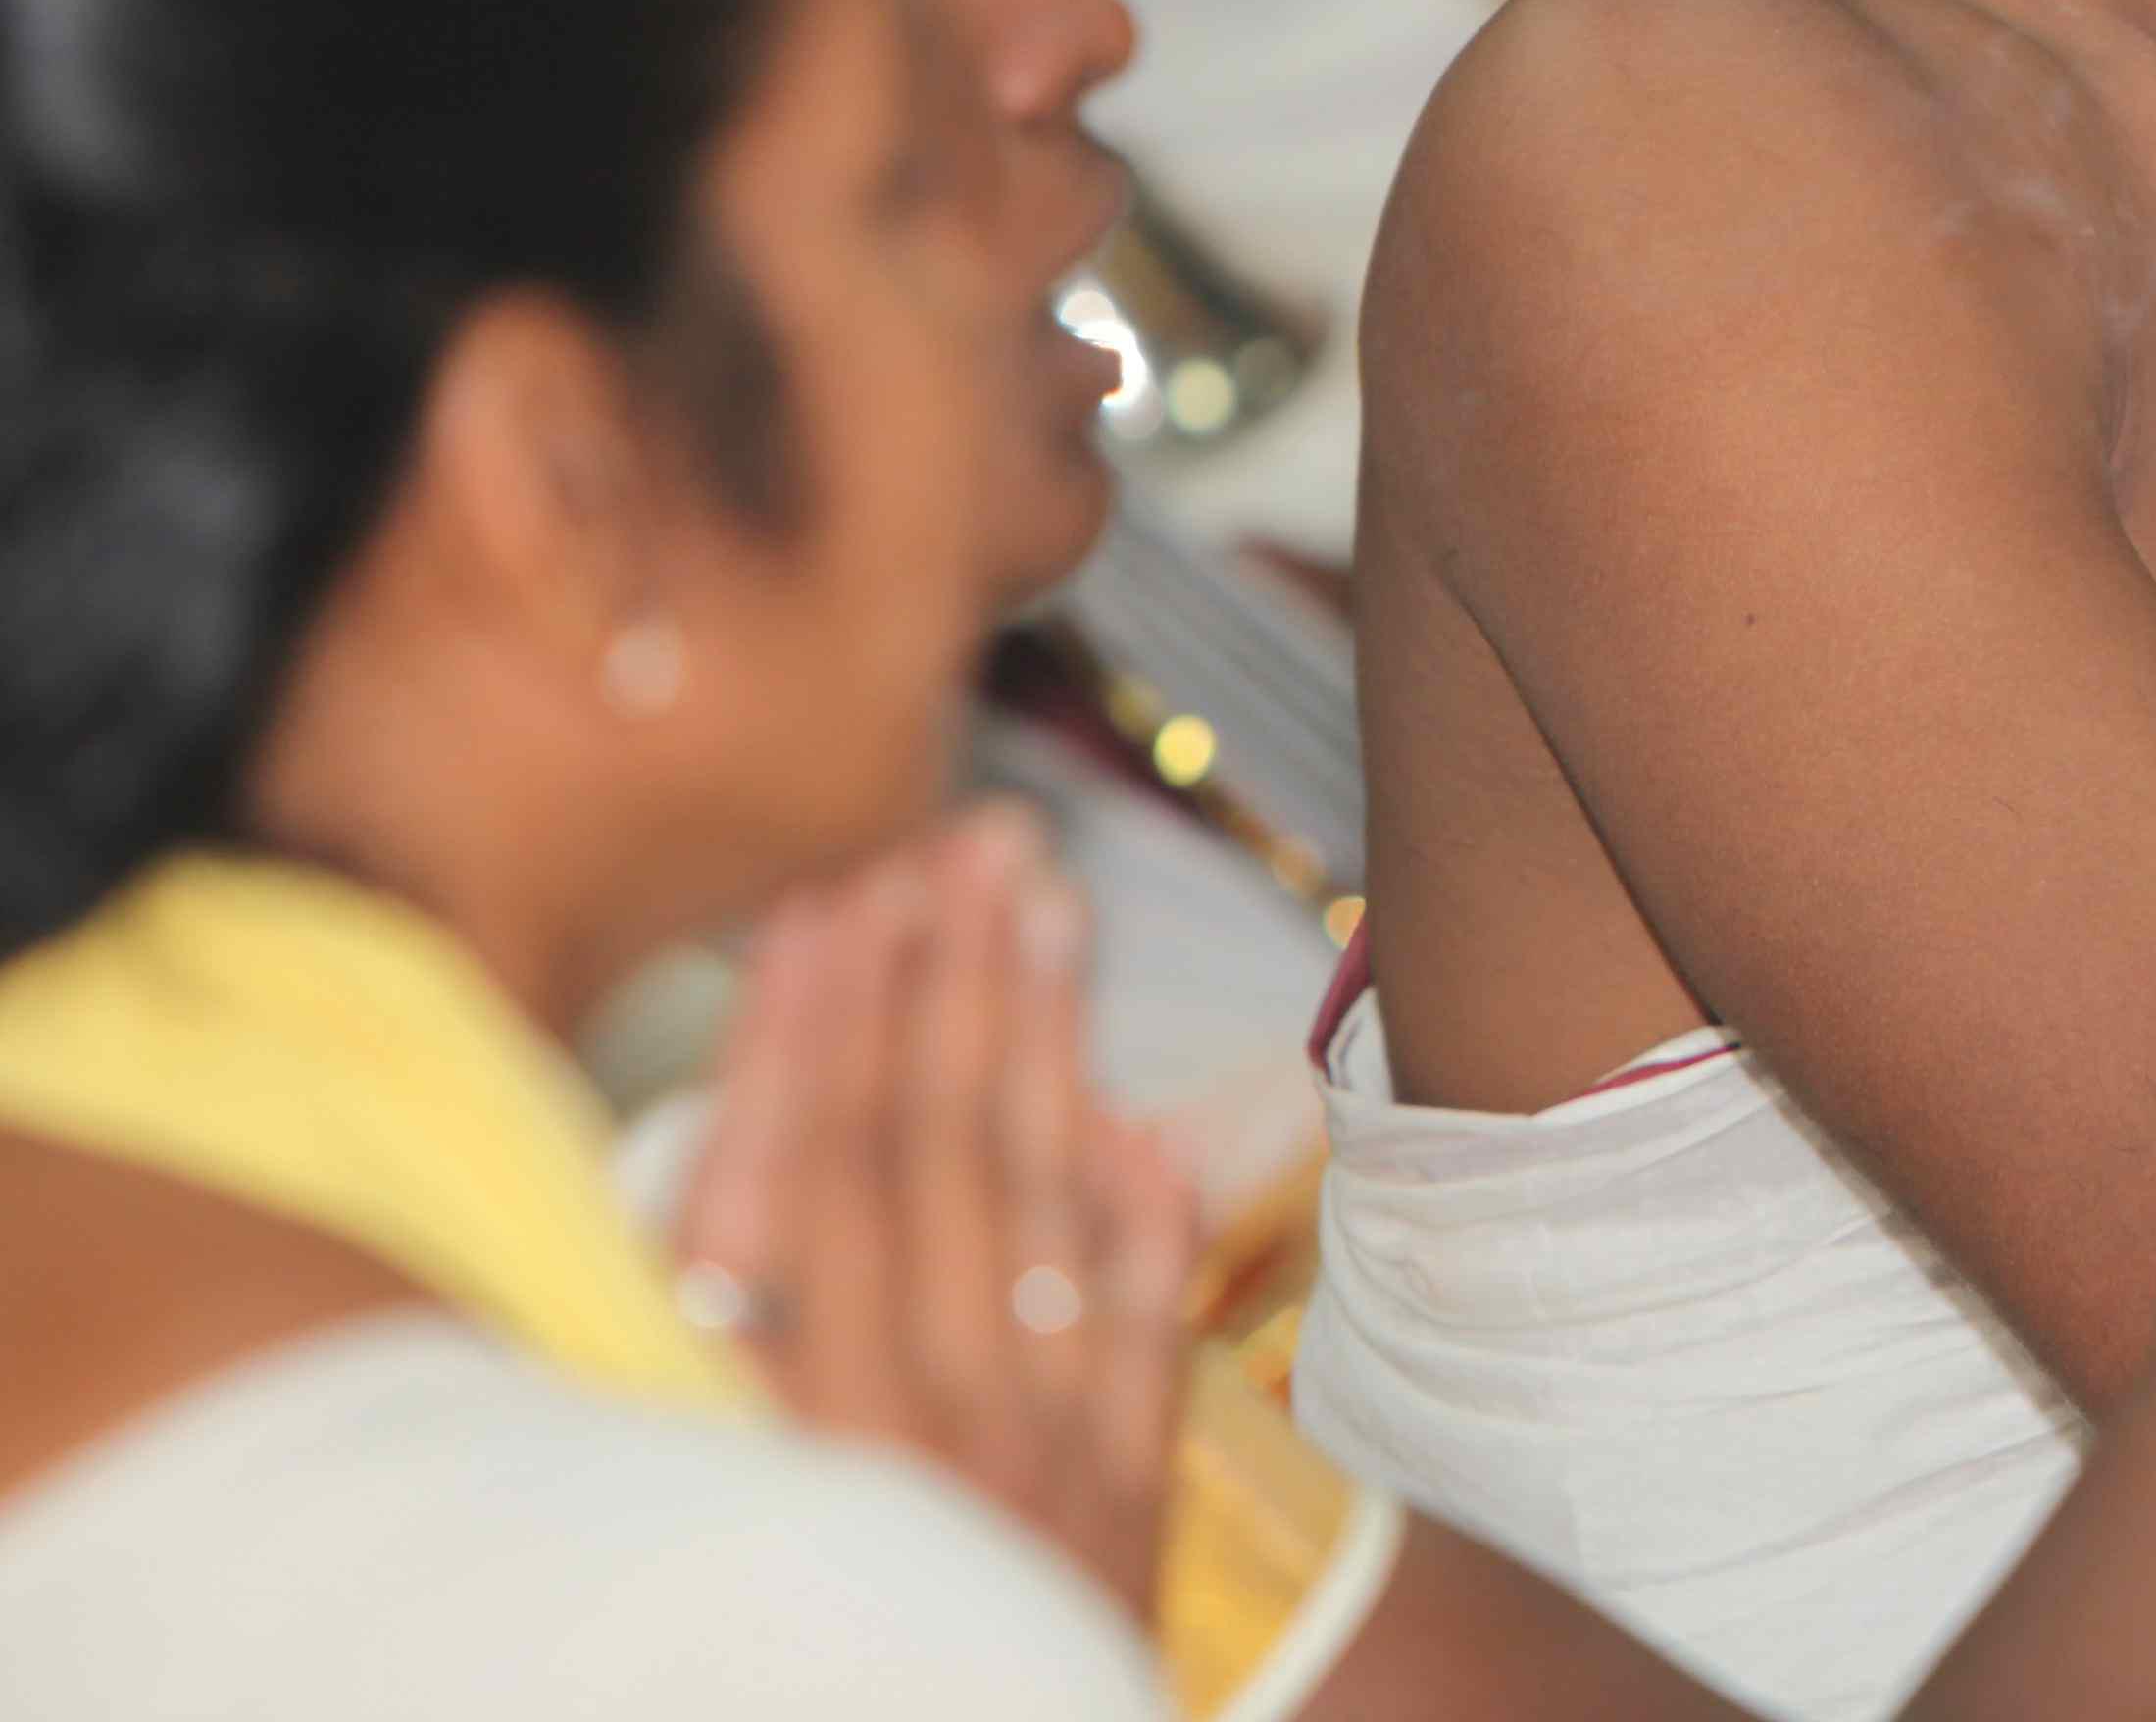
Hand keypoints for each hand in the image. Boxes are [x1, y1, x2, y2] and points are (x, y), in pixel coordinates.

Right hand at [670, 804, 1199, 1620]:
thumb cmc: (777, 1644)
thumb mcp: (690, 1505)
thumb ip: (707, 1350)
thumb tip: (715, 1179)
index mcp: (768, 1439)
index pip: (792, 1188)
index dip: (812, 1030)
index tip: (834, 894)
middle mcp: (899, 1439)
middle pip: (919, 1167)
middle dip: (934, 987)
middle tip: (960, 837)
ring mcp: (1023, 1475)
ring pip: (1031, 1215)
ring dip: (1036, 1047)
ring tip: (1042, 902)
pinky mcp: (1112, 1530)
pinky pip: (1134, 1350)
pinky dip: (1139, 1233)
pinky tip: (1143, 1122)